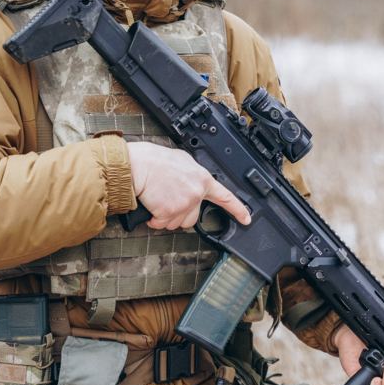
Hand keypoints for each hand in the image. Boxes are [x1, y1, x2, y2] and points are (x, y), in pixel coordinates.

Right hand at [126, 141, 250, 229]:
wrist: (138, 165)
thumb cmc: (154, 161)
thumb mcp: (181, 160)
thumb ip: (192, 175)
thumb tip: (193, 183)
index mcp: (202, 179)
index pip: (225, 197)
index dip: (237, 209)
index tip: (246, 218)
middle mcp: (196, 193)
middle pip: (193, 218)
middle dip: (179, 214)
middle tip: (168, 199)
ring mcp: (184, 204)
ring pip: (177, 223)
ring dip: (166, 217)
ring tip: (158, 199)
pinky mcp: (170, 212)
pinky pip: (162, 224)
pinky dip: (154, 220)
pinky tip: (152, 206)